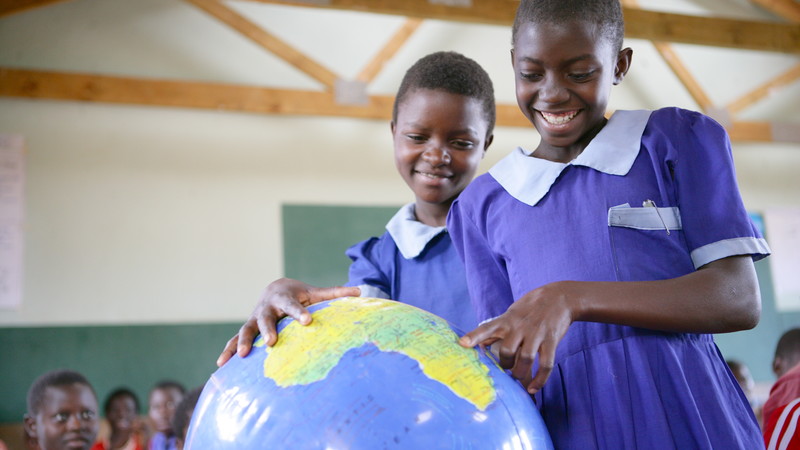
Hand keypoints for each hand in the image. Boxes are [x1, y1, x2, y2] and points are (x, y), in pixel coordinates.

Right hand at [216, 278, 359, 365]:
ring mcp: (254, 319)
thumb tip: (360, 292)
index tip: (308, 320)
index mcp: (284, 299)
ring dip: (243, 342)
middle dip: (268, 329)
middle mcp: (267, 308)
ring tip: (242, 356)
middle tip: (272, 341)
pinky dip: (228, 351)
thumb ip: (334, 294)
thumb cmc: (299, 295)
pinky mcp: (248, 330)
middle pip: (266, 319)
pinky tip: (220, 365)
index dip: (300, 312)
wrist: (274, 289)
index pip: (293, 306)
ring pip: (246, 330)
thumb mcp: (315, 292)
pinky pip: (235, 340)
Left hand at [458, 281, 576, 393]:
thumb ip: (497, 329)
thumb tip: (479, 343)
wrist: (559, 297)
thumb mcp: (511, 314)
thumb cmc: (530, 307)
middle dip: (504, 365)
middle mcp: (520, 327)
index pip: (487, 328)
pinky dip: (540, 380)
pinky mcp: (551, 341)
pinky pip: (545, 364)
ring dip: (520, 373)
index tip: (462, 343)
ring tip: (518, 376)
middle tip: (506, 369)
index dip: (474, 336)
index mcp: (507, 320)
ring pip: (525, 359)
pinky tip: (533, 388)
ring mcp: (536, 334)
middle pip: (507, 351)